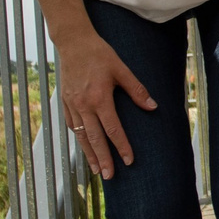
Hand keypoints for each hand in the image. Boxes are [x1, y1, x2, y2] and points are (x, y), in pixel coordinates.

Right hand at [55, 29, 155, 180]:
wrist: (73, 42)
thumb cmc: (99, 54)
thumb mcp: (121, 69)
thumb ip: (137, 90)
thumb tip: (152, 107)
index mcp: (99, 98)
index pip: (112, 129)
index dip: (121, 146)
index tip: (129, 161)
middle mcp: (83, 105)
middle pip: (94, 138)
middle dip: (102, 159)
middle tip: (109, 176)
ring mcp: (72, 104)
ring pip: (81, 136)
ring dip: (89, 154)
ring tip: (95, 170)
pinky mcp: (65, 102)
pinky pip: (72, 125)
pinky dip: (78, 138)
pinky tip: (84, 147)